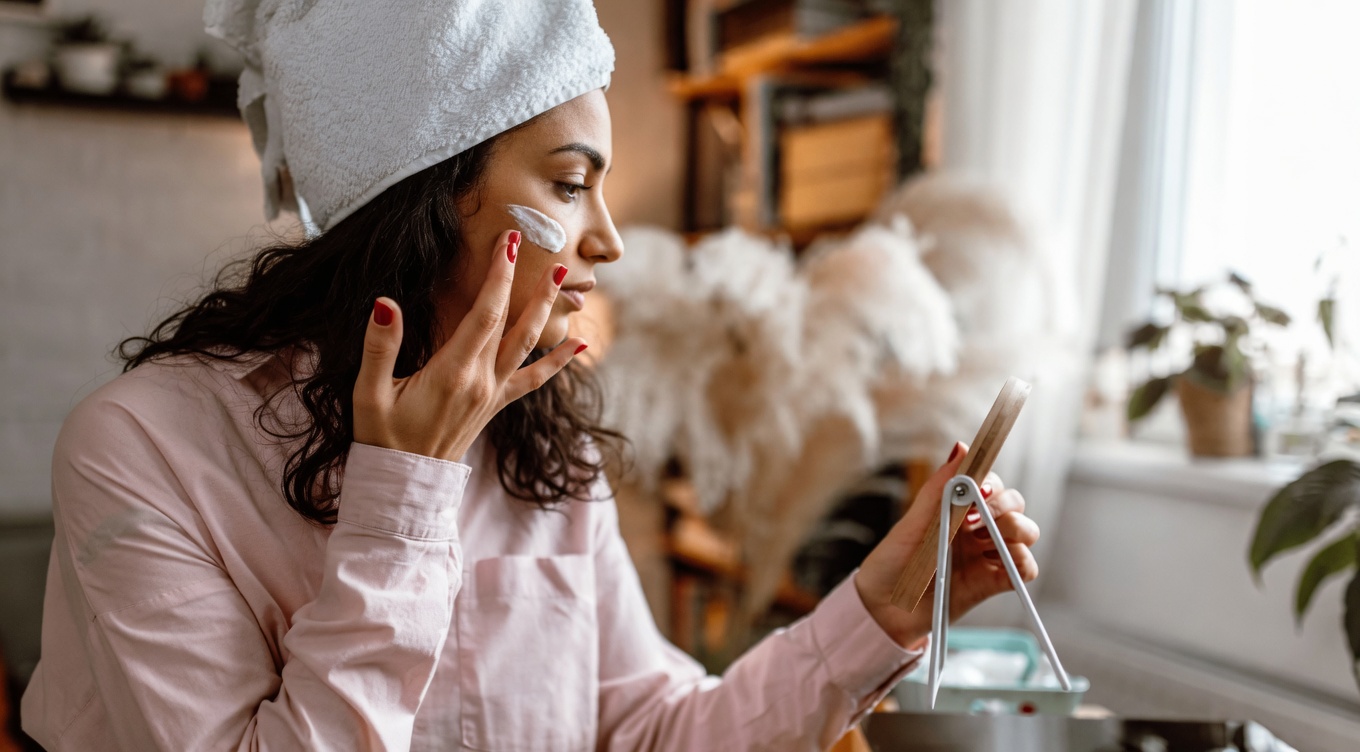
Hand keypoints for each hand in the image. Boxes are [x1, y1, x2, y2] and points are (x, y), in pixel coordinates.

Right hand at [352, 229, 586, 461]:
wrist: (403, 483)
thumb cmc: (382, 436)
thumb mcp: (369, 393)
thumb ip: (380, 347)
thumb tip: (386, 303)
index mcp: (453, 372)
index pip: (484, 314)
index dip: (498, 276)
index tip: (507, 243)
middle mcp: (480, 382)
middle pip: (512, 324)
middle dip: (527, 283)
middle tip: (545, 249)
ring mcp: (492, 394)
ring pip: (528, 346)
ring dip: (546, 311)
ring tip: (563, 280)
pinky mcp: (495, 405)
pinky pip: (534, 380)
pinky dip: (558, 362)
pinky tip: (579, 345)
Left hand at [854, 442, 1041, 648]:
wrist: (884, 608)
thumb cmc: (894, 562)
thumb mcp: (914, 521)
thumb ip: (940, 487)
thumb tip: (961, 447)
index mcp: (958, 510)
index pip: (992, 485)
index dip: (993, 483)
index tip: (981, 489)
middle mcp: (977, 530)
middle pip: (1015, 506)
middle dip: (1004, 506)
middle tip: (976, 519)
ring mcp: (987, 555)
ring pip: (1026, 533)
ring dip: (1014, 530)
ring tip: (984, 540)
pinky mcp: (994, 583)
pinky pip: (1026, 568)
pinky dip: (1020, 560)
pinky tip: (994, 560)